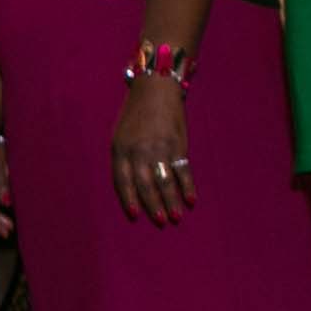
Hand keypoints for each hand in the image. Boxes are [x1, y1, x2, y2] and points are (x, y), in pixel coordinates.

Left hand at [110, 75, 194, 227]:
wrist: (155, 89)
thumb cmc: (135, 115)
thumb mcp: (119, 135)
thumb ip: (123, 159)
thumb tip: (131, 188)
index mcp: (120, 149)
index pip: (122, 181)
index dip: (129, 199)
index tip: (135, 215)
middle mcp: (139, 151)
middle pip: (145, 185)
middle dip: (153, 205)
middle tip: (161, 221)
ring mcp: (160, 149)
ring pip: (165, 182)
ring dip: (171, 201)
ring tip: (176, 216)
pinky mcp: (178, 145)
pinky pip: (183, 171)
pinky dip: (188, 187)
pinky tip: (191, 200)